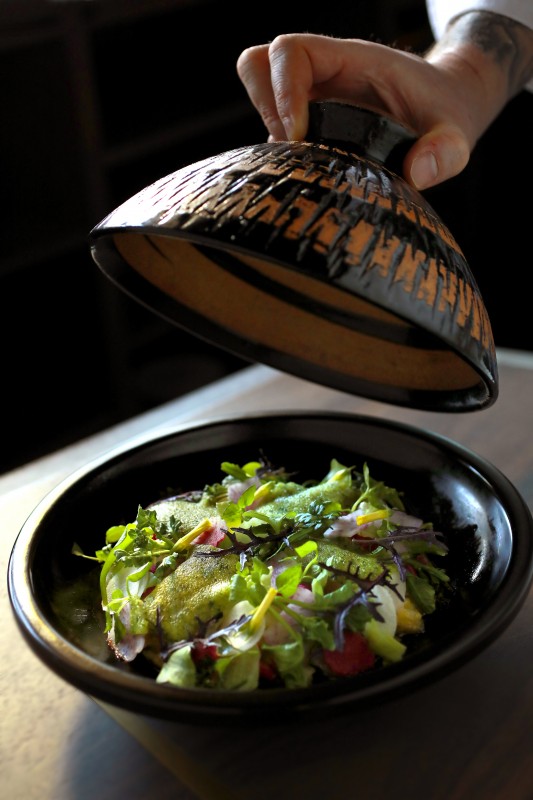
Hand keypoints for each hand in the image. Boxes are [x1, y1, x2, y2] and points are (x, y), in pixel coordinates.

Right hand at [237, 13, 532, 189]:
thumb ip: (444, 153)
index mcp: (352, 62)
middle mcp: (324, 74)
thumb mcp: (455, 135)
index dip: (283, 92)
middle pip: (259, 64)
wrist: (447, 106)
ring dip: (265, 124)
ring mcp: (312, 96)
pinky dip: (276, 147)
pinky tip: (305, 172)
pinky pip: (272, 122)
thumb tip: (417, 173)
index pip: (292, 52)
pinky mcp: (309, 121)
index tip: (298, 136)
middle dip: (265, 106)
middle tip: (291, 148)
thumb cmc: (446, 113)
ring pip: (259, 89)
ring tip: (294, 161)